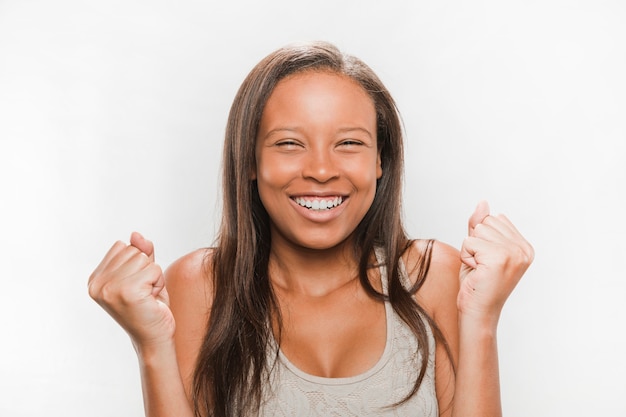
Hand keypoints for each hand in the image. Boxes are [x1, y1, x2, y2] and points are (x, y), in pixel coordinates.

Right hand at [88, 232, 174, 349]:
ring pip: (144, 259)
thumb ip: (140, 252)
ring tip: (147, 297)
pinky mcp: (127, 292)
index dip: (137, 264)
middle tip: (144, 294)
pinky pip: (154, 270)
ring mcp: (110, 288)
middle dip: (146, 269)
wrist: (154, 339)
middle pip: (133, 251)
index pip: (122, 246)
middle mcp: (97, 284)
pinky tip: (151, 300)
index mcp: (95, 279)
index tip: (135, 287)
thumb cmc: (150, 307)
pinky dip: (159, 283)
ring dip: (154, 277)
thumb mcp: (144, 274)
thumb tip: (135, 235)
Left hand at [458, 201, 533, 322]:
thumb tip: (483, 203)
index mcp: (524, 246)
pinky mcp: (499, 258)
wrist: (478, 313)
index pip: (494, 219)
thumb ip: (480, 225)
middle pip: (485, 222)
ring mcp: (513, 253)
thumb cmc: (477, 284)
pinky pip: (469, 242)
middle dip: (475, 243)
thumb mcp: (478, 249)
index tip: (488, 262)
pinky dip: (465, 257)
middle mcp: (523, 249)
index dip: (482, 239)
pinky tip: (476, 273)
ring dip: (470, 251)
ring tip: (479, 270)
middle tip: (481, 267)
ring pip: (476, 231)